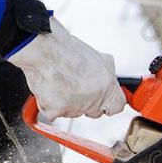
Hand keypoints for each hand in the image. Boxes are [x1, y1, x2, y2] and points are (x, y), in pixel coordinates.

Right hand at [8, 17, 125, 120]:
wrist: (45, 49)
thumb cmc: (68, 51)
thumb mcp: (100, 59)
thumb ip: (107, 77)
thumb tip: (108, 84)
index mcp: (109, 86)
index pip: (116, 106)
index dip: (109, 105)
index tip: (103, 103)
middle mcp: (95, 99)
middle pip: (94, 112)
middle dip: (87, 103)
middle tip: (75, 87)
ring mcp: (77, 107)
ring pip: (73, 112)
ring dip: (66, 102)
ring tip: (59, 82)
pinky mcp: (57, 110)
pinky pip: (53, 113)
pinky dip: (49, 104)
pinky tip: (49, 88)